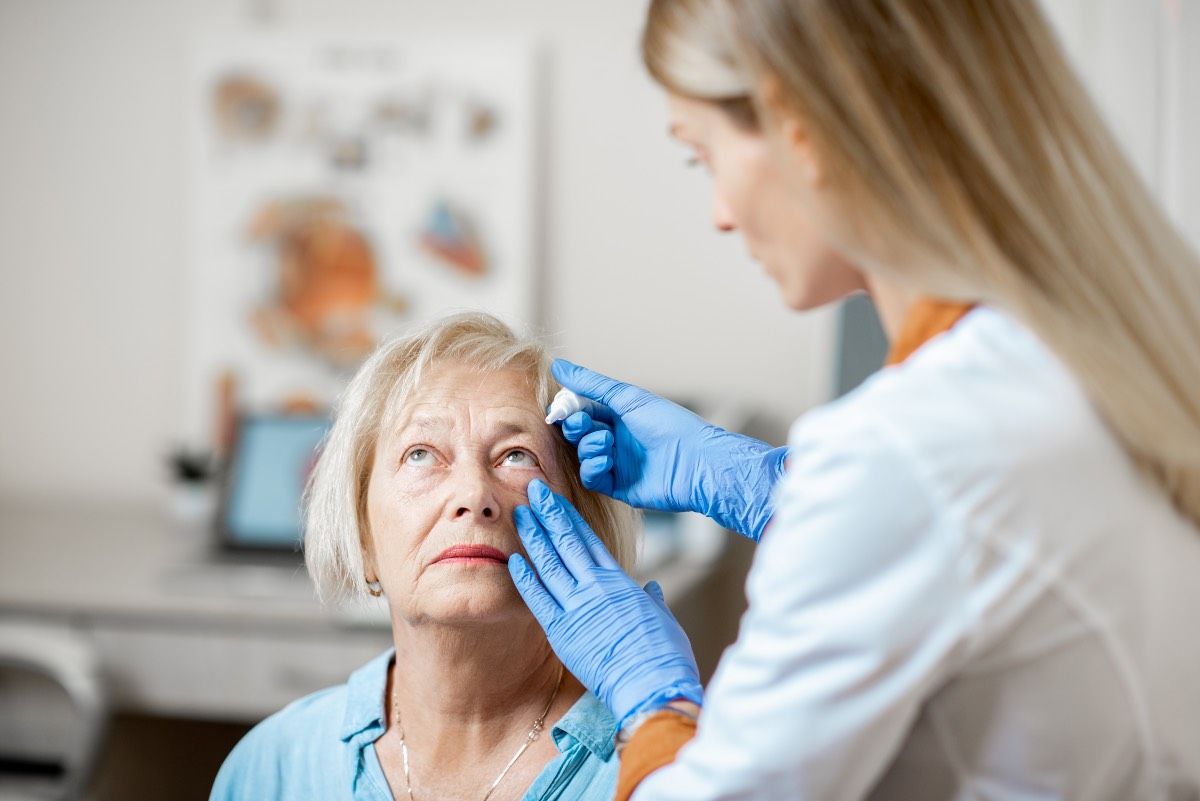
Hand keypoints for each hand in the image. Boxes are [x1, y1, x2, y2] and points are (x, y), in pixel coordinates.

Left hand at [508, 479, 702, 726]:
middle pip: (566, 542)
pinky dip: (525, 578)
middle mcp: (596, 587)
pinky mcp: (563, 632)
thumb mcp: (664, 619)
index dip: (570, 517)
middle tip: (532, 490)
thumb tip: (651, 588)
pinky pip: (538, 599)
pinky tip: (513, 559)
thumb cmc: (665, 656)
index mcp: (620, 582)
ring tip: (519, 514)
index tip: (556, 500)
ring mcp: (577, 607)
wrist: (653, 686)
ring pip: (549, 563)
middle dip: (548, 514)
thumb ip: (653, 600)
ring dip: (533, 537)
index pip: (589, 539)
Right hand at [552, 358, 787, 540]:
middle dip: (576, 427)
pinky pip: (593, 478)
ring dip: (588, 447)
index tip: (561, 408)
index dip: (569, 409)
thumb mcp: (628, 399)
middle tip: (581, 423)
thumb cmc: (670, 425)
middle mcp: (618, 438)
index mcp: (621, 415)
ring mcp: (618, 463)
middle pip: (580, 433)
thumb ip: (591, 384)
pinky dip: (593, 468)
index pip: (584, 409)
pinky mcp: (620, 487)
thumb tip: (558, 365)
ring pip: (584, 455)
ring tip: (605, 442)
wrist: (697, 462)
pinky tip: (606, 460)